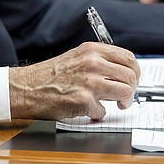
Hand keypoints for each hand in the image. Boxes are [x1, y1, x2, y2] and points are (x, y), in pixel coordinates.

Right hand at [8, 42, 140, 120]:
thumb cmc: (51, 75)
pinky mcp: (84, 100)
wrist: (28, 88)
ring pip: (125, 92)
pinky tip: (89, 110)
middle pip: (130, 76)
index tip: (133, 80)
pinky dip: (98, 113)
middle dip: (132, 89)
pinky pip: (104, 110)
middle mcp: (93, 63)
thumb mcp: (77, 57)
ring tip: (115, 105)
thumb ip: (99, 61)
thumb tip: (122, 72)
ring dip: (123, 102)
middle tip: (125, 97)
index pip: (128, 58)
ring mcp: (89, 81)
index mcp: (92, 50)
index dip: (135, 72)